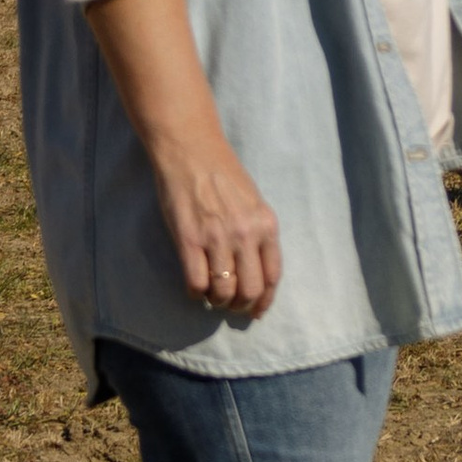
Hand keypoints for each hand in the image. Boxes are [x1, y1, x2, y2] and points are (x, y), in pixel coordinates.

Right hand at [148, 135, 282, 320]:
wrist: (191, 149)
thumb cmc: (223, 172)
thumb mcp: (254, 201)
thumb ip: (258, 232)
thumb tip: (257, 268)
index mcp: (266, 225)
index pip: (272, 277)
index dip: (265, 301)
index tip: (257, 312)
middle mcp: (246, 234)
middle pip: (250, 290)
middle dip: (240, 305)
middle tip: (230, 304)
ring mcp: (217, 238)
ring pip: (223, 291)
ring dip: (217, 301)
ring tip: (211, 295)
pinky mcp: (189, 239)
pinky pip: (196, 282)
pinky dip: (195, 293)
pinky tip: (194, 287)